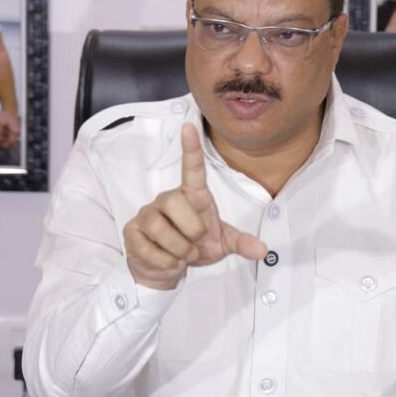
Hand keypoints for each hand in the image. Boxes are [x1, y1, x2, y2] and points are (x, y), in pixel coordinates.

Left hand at [0, 108, 20, 148]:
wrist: (9, 107)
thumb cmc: (7, 114)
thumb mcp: (0, 123)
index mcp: (15, 132)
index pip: (10, 143)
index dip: (3, 145)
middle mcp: (16, 133)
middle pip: (10, 142)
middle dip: (2, 142)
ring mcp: (15, 131)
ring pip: (9, 139)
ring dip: (2, 139)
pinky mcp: (13, 129)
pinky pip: (8, 135)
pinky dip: (3, 135)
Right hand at [122, 124, 267, 289]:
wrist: (166, 269)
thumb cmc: (193, 247)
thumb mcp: (221, 245)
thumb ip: (240, 243)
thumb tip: (263, 250)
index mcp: (192, 197)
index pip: (191, 168)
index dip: (191, 148)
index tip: (190, 127)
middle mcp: (167, 200)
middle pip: (174, 202)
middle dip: (190, 230)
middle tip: (194, 245)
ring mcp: (147, 214)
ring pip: (159, 227)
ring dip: (178, 249)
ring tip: (182, 255)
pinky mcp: (132, 232)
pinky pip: (147, 247)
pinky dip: (164, 262)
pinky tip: (168, 262)